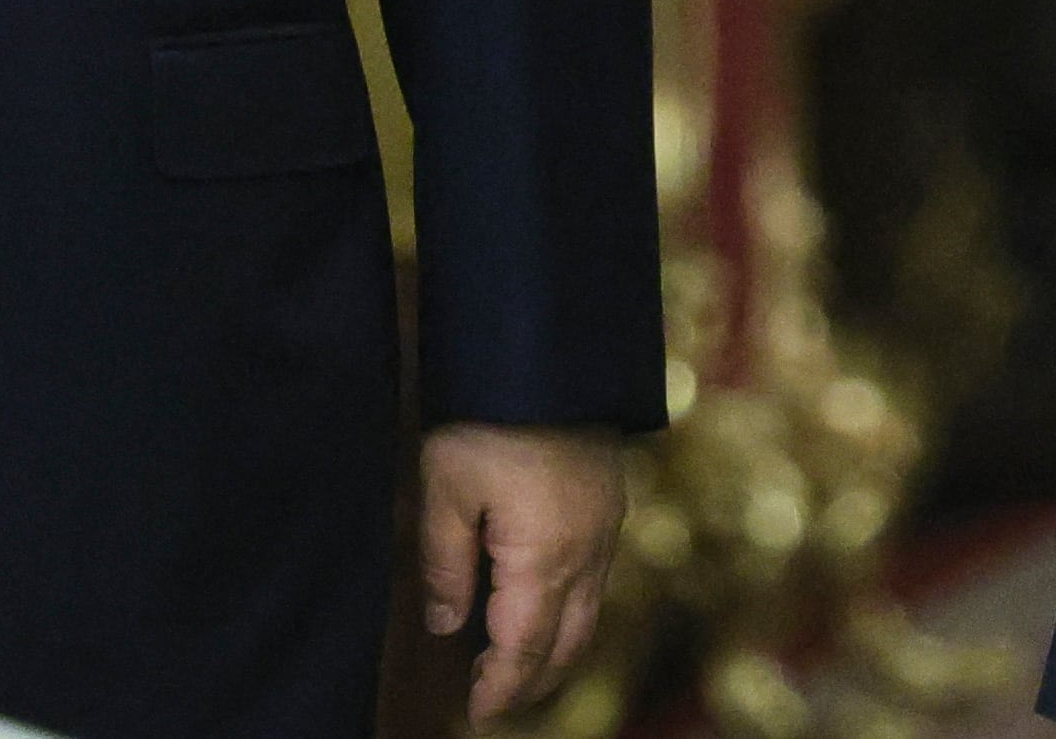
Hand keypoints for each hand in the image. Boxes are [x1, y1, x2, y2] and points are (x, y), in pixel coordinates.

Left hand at [419, 423, 625, 722]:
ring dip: (555, 651)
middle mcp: (586, 555)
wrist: (549, 351)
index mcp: (543, 560)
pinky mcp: (611, 506)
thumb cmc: (488, 415)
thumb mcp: (446, 487)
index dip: (500, 688)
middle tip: (495, 702)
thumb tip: (445, 625)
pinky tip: (543, 606)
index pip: (523, 649)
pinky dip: (571, 613)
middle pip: (565, 645)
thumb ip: (445, 564)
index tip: (476, 712)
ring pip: (588, 617)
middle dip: (532, 682)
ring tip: (517, 666)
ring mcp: (606, 531)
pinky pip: (597, 582)